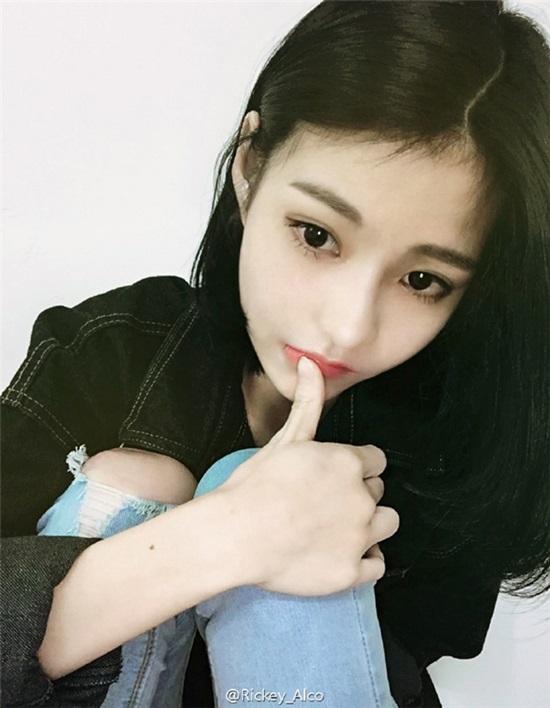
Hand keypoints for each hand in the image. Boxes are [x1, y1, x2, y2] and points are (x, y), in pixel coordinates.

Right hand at [212, 355, 399, 595]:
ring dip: (369, 527)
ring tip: (336, 530)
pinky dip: (363, 561)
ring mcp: (360, 537)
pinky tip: (337, 555)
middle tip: (325, 504)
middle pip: (378, 492)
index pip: (376, 461)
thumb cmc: (255, 484)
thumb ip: (307, 402)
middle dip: (358, 496)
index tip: (334, 478)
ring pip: (386, 525)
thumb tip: (311, 362)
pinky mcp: (352, 572)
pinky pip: (377, 565)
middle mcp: (362, 497)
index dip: (356, 468)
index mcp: (348, 462)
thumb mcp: (285, 438)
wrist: (235, 535)